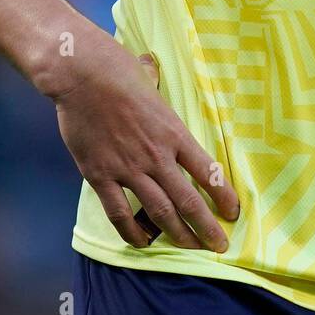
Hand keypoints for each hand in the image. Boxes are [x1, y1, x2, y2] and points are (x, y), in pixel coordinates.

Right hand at [52, 46, 239, 251]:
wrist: (82, 76)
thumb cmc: (117, 70)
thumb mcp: (148, 78)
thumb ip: (154, 81)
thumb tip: (149, 66)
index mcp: (174, 132)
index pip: (207, 172)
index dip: (223, 196)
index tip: (232, 212)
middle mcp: (157, 156)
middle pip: (188, 200)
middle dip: (206, 227)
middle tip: (219, 245)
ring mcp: (128, 169)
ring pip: (160, 212)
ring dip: (177, 234)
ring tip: (190, 248)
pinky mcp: (101, 176)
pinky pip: (120, 213)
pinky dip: (132, 232)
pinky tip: (143, 242)